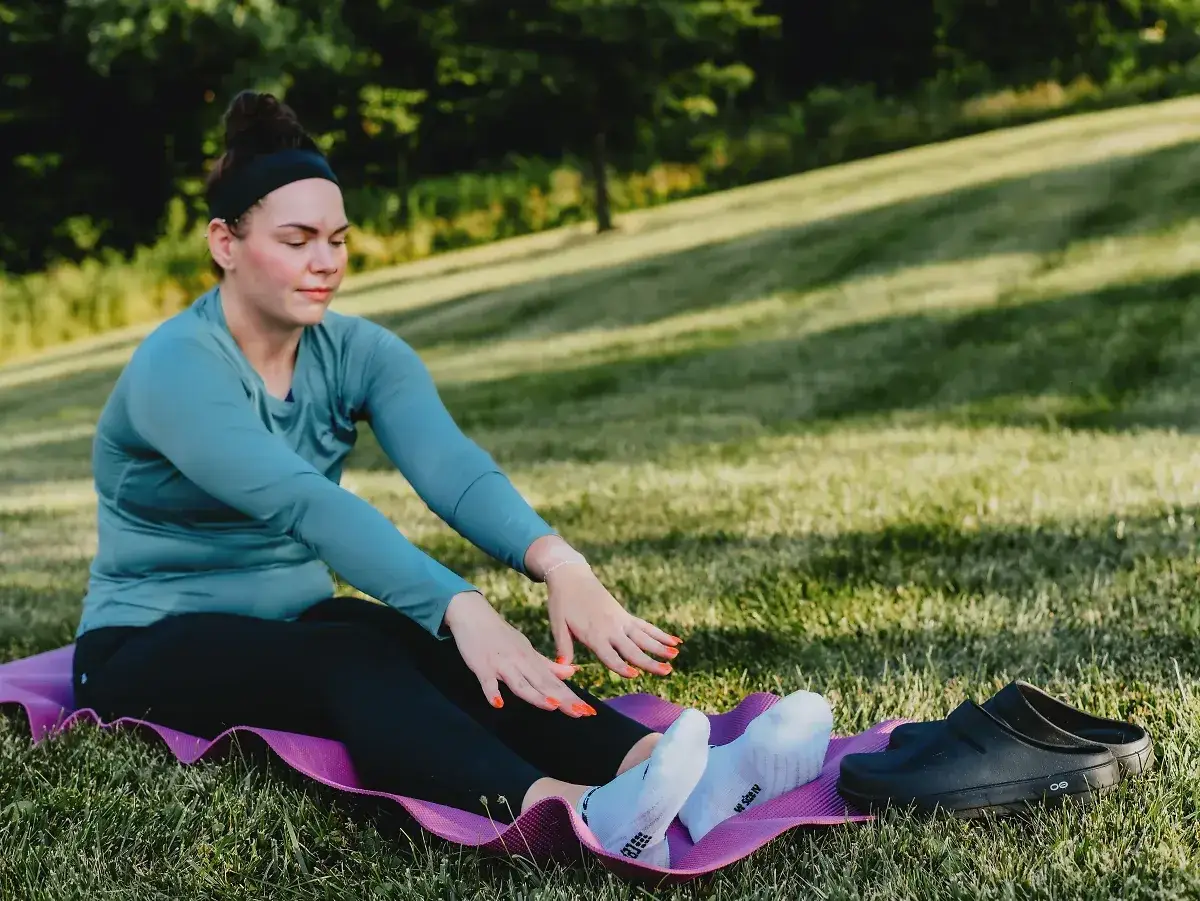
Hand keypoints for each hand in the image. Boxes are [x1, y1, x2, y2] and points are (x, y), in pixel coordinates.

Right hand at [442, 590, 595, 716]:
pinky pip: (487, 681)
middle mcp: (520, 662)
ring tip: (552, 706)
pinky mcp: (482, 666)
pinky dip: (492, 692)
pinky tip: (498, 703)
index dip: (571, 697)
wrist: (474, 615)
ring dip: (535, 695)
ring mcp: (501, 664)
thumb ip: (547, 665)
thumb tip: (573, 673)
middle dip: (562, 699)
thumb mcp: (526, 648)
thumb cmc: (501, 635)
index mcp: (532, 659)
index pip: (555, 682)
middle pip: (543, 684)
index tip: (588, 711)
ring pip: (520, 683)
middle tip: (580, 712)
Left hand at [545, 563, 681, 676]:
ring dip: (660, 647)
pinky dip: (659, 634)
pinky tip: (674, 641)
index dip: (621, 666)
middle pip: (633, 649)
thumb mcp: (558, 624)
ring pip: (644, 637)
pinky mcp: (625, 615)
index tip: (635, 675)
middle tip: (666, 671)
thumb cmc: (562, 603)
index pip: (609, 655)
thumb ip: (563, 646)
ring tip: (675, 655)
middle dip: (650, 661)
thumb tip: (563, 666)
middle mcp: (611, 628)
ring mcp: (621, 620)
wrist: (571, 576)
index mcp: (593, 634)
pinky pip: (645, 626)